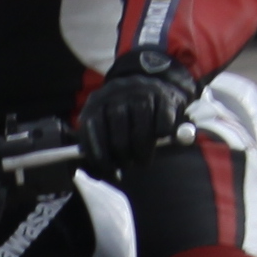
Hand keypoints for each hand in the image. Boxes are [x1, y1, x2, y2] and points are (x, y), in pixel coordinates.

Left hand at [76, 52, 193, 168]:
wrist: (153, 84)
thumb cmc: (125, 115)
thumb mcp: (104, 123)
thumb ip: (94, 146)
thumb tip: (94, 173)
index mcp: (97, 101)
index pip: (92, 132)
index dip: (100, 157)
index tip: (109, 172)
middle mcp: (116, 93)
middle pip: (118, 136)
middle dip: (123, 158)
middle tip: (128, 165)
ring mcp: (141, 92)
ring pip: (141, 133)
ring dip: (143, 153)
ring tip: (143, 159)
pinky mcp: (164, 96)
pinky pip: (163, 126)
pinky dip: (162, 136)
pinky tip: (158, 138)